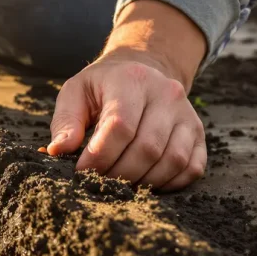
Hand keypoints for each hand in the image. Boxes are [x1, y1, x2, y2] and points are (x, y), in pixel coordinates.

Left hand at [46, 53, 205, 190]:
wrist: (141, 70)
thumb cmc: (103, 87)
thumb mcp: (76, 93)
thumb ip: (66, 122)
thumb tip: (58, 151)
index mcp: (132, 81)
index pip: (120, 127)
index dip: (99, 157)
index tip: (81, 171)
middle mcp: (167, 94)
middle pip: (147, 148)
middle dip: (119, 174)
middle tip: (99, 182)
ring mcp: (187, 114)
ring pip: (172, 160)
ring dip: (143, 182)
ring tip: (119, 184)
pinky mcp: (198, 132)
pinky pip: (192, 167)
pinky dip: (169, 183)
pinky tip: (146, 183)